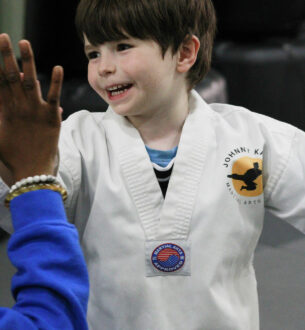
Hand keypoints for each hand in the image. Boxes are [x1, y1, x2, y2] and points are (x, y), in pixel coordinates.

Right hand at [0, 34, 62, 181]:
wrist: (31, 172)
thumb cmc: (14, 158)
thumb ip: (1, 120)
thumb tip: (6, 105)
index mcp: (5, 111)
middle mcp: (18, 107)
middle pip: (10, 76)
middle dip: (6, 56)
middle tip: (4, 37)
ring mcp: (35, 111)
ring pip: (29, 81)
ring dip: (27, 61)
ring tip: (25, 43)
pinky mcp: (51, 117)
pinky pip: (53, 96)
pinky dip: (55, 82)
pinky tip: (57, 67)